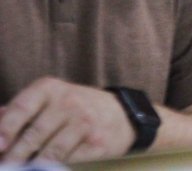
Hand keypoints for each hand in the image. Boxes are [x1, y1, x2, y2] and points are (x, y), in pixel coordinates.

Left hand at [0, 77, 134, 162]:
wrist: (120, 114)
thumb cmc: (72, 109)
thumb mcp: (47, 100)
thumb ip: (18, 111)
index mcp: (49, 89)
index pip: (22, 107)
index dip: (6, 127)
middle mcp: (68, 102)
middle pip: (34, 134)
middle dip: (15, 156)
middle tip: (5, 167)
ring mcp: (84, 122)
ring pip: (51, 151)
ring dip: (33, 166)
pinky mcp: (96, 142)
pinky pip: (70, 160)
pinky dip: (55, 168)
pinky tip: (48, 170)